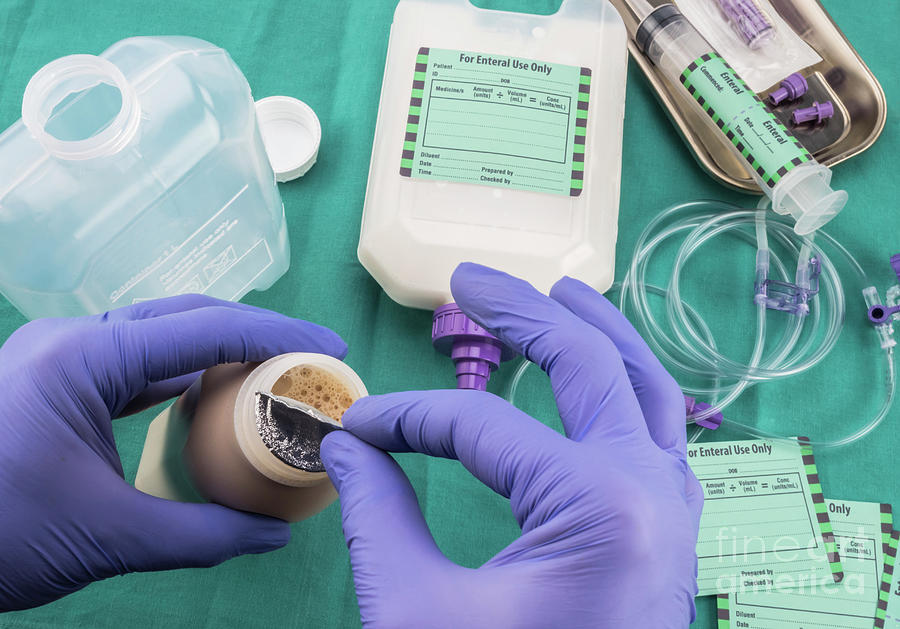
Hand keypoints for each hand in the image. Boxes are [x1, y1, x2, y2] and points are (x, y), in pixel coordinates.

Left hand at [0, 295, 346, 610]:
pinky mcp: (58, 383)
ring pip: (163, 336)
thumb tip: (276, 536)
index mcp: (84, 357)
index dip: (279, 337)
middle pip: (188, 316)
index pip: (205, 328)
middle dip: (256, 335)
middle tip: (311, 362)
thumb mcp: (107, 536)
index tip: (331, 351)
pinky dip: (186, 377)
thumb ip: (202, 533)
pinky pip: (138, 364)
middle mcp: (74, 340)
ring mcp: (62, 358)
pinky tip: (218, 397)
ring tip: (275, 377)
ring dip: (222, 353)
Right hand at [322, 263, 701, 627]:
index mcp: (598, 509)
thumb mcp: (418, 613)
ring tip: (553, 289)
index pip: (480, 426)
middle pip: (588, 365)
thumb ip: (377, 517)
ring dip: (596, 332)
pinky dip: (626, 391)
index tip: (353, 432)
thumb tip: (344, 447)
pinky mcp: (669, 534)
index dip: (404, 419)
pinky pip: (659, 436)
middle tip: (469, 278)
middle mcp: (653, 493)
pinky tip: (598, 376)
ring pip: (647, 388)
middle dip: (523, 312)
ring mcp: (673, 512)